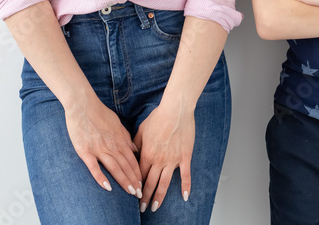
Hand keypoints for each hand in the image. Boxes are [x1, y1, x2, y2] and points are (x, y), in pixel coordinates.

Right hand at [64, 96, 141, 197]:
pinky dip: (101, 178)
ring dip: (124, 181)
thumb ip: (126, 137)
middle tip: (140, 194)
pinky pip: (94, 167)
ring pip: (114, 168)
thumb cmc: (100, 113)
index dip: (138, 173)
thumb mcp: (117, 123)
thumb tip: (135, 149)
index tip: (143, 184)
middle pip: (126, 166)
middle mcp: (112, 146)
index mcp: (120, 139)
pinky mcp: (85, 151)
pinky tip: (107, 187)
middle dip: (134, 181)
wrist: (82, 104)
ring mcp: (99, 149)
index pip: (132, 160)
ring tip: (131, 193)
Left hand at [133, 98, 194, 212]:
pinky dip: (185, 187)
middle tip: (142, 208)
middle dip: (144, 197)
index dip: (136, 186)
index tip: (133, 195)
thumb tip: (132, 153)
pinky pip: (185, 175)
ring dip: (159, 197)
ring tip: (155, 207)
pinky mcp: (185, 157)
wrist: (176, 110)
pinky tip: (185, 197)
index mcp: (147, 154)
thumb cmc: (158, 117)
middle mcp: (159, 160)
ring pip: (165, 183)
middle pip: (150, 183)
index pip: (140, 175)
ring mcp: (172, 160)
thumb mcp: (142, 129)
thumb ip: (136, 143)